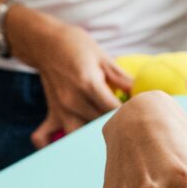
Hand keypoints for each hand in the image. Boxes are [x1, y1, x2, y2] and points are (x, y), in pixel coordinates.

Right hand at [11, 8, 133, 147]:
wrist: (45, 42)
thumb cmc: (76, 46)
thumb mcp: (103, 57)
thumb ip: (122, 79)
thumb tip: (142, 93)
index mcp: (89, 84)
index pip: (114, 110)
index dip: (130, 113)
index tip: (139, 113)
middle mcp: (73, 101)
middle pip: (100, 126)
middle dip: (117, 126)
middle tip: (129, 125)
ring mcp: (60, 109)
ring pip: (78, 137)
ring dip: (90, 139)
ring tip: (104, 136)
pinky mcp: (51, 113)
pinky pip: (44, 137)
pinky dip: (52, 145)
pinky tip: (67, 145)